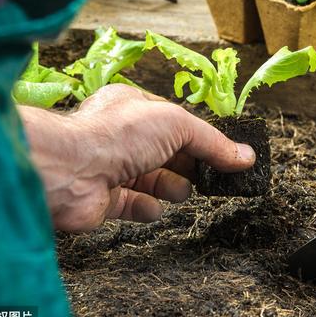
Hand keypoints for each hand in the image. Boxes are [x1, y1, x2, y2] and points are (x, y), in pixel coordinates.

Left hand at [19, 84, 255, 231]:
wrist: (69, 171)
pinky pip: (132, 205)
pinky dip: (146, 208)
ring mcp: (111, 168)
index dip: (200, 138)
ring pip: (152, 179)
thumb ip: (213, 143)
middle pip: (167, 153)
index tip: (224, 155)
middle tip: (212, 178)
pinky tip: (153, 208)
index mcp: (134, 108)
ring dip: (170, 186)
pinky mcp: (103, 200)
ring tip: (180, 191)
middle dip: (189, 165)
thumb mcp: (177, 125)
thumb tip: (247, 156)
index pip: (176, 123)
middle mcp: (121, 136)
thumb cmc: (118, 134)